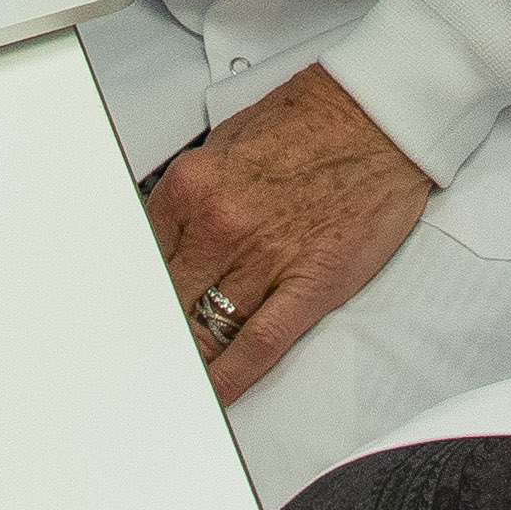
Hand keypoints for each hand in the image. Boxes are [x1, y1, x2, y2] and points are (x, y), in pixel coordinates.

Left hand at [144, 68, 433, 403]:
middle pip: (169, 300)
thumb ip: (192, 196)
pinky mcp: (308, 286)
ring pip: (205, 329)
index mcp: (193, 186)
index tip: (130, 314)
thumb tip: (165, 241)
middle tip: (144, 353)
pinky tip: (213, 393)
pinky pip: (256, 347)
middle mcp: (221, 225)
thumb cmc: (313, 123)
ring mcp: (264, 259)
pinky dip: (229, 379)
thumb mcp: (226, 142)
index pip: (143, 260)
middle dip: (158, 329)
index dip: (137, 294)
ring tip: (173, 378)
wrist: (381, 116)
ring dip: (189, 355)